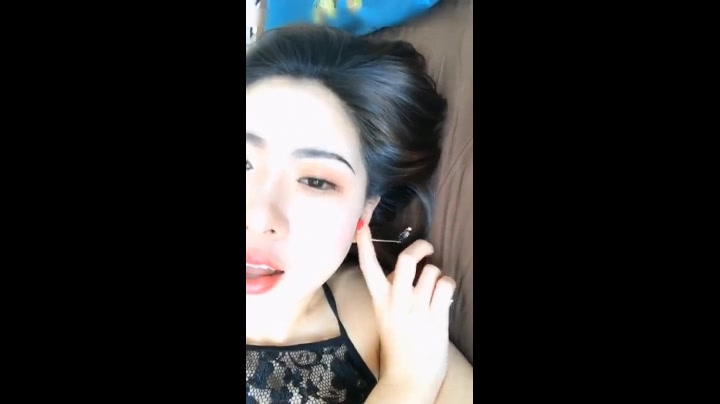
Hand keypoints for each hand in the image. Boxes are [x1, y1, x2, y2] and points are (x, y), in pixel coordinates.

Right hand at [356, 224, 455, 393]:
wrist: (408, 377)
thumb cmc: (399, 347)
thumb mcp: (387, 317)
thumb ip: (394, 294)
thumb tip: (411, 274)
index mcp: (380, 301)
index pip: (368, 265)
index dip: (365, 241)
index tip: (362, 221)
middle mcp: (396, 300)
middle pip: (406, 259)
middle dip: (420, 247)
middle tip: (427, 248)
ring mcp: (416, 307)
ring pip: (431, 270)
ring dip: (437, 274)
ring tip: (436, 288)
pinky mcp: (435, 315)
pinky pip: (446, 284)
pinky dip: (448, 286)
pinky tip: (445, 297)